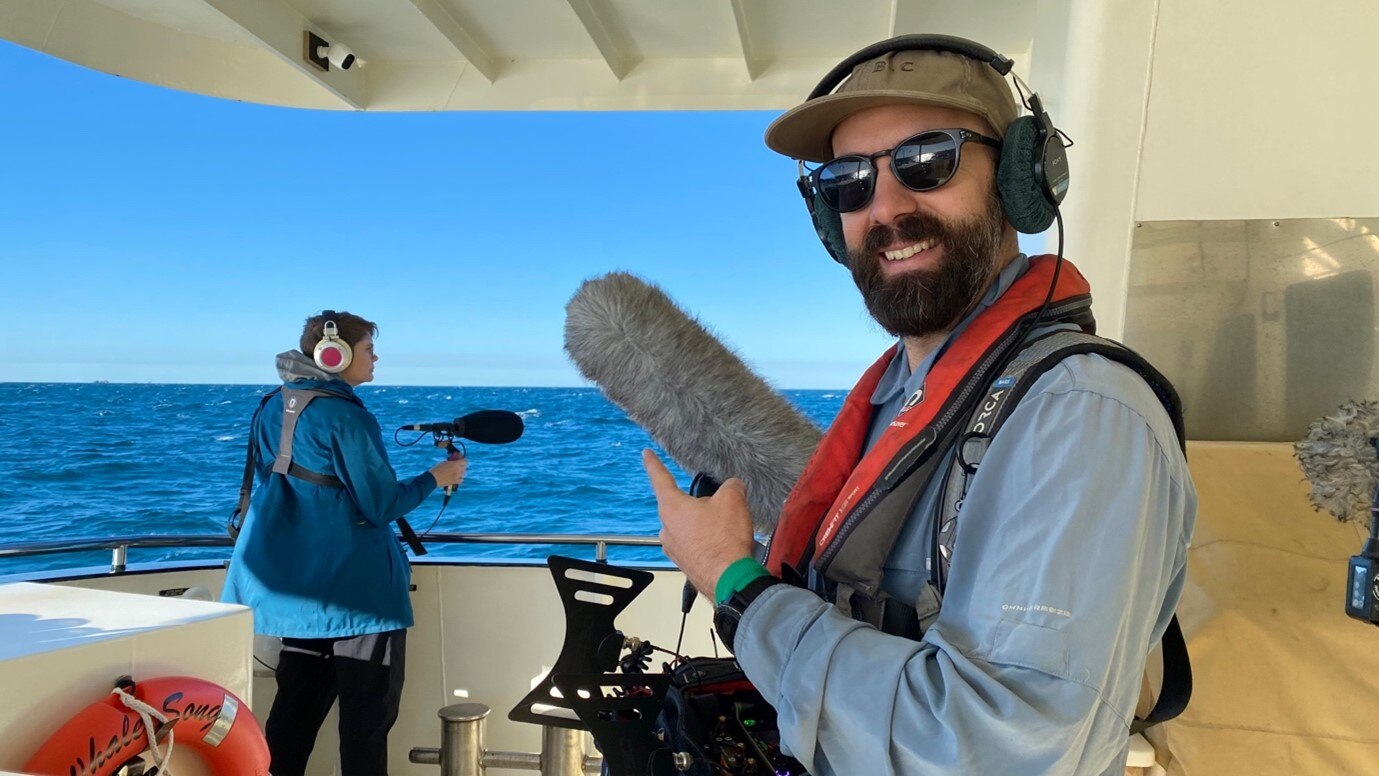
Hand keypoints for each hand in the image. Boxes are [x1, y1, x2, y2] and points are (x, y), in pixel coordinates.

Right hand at [430, 457, 466, 488]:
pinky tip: (456, 477)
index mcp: (455, 464)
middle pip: (464, 467)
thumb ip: (451, 461)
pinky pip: (461, 480)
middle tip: (458, 465)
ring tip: (456, 471)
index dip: (463, 460)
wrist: (433, 478)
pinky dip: (460, 479)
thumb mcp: (444, 462)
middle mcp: (457, 470)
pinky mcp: (455, 482)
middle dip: (462, 466)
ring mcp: (457, 476)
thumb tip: (455, 460)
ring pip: (463, 474)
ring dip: (461, 472)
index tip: (461, 460)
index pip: (465, 461)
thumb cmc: (437, 469)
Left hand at [642, 449, 755, 597]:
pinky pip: (695, 545)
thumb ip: (731, 486)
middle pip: (682, 505)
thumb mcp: (733, 499)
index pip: (660, 478)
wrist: (728, 578)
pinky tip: (724, 546)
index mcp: (672, 507)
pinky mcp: (684, 563)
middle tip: (722, 509)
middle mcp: (667, 528)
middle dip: (701, 505)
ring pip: (689, 526)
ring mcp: (673, 548)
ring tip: (727, 532)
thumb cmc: (724, 539)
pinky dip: (708, 542)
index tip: (646, 454)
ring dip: (706, 525)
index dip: (653, 464)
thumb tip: (732, 487)